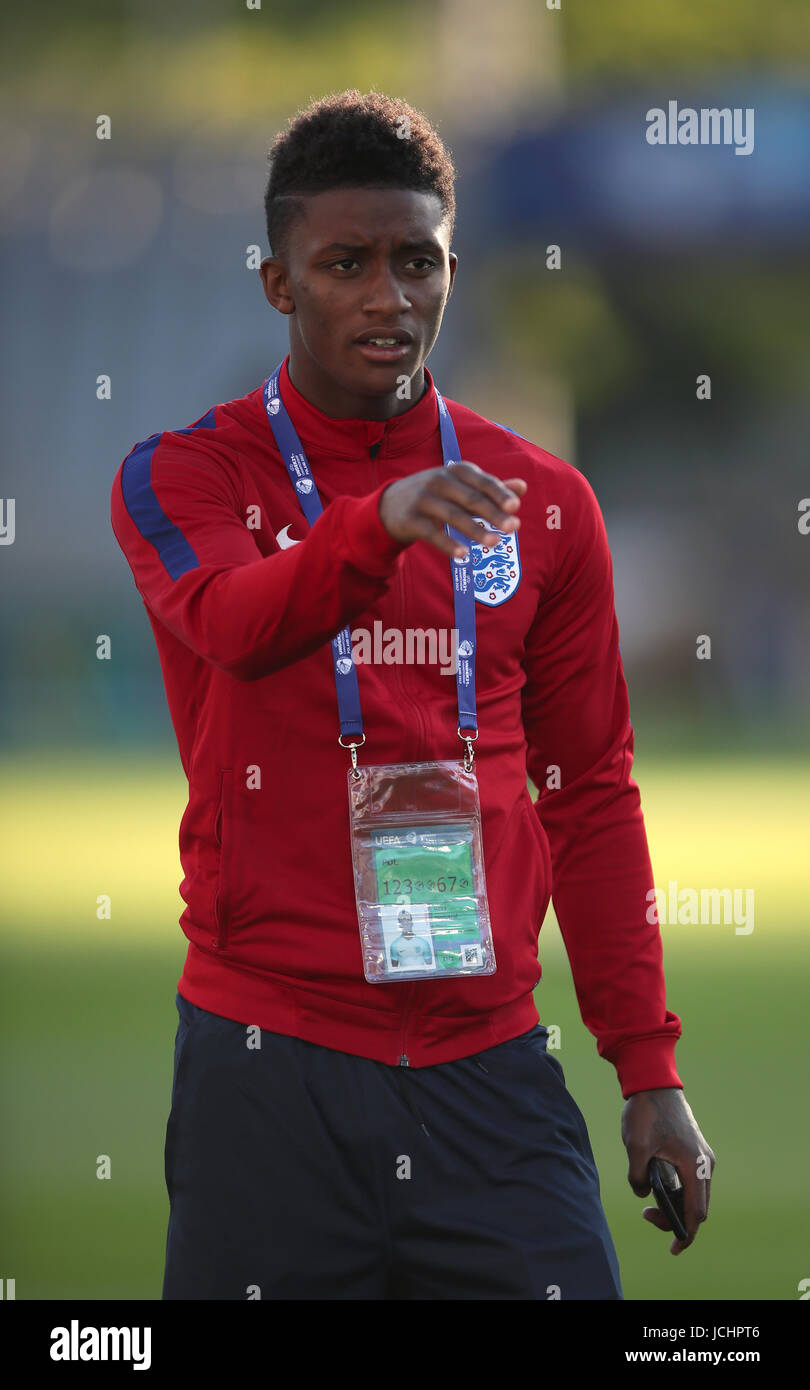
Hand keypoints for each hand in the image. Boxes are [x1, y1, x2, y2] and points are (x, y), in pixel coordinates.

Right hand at [378, 461, 526, 558]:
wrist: (390, 504)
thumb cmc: (436, 495)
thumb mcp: (461, 486)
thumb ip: (491, 488)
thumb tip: (523, 486)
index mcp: (456, 471)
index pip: (482, 481)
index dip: (499, 494)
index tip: (516, 507)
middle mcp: (439, 481)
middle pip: (471, 498)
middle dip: (493, 513)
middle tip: (514, 527)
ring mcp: (423, 499)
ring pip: (453, 515)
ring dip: (475, 529)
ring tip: (494, 543)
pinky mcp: (410, 519)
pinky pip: (432, 533)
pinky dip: (448, 543)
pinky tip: (464, 554)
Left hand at [622, 1088, 715, 1255]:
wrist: (654, 1082)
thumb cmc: (646, 1111)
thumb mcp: (635, 1146)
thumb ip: (637, 1177)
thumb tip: (642, 1194)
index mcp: (694, 1165)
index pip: (696, 1212)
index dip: (685, 1234)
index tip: (673, 1248)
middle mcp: (704, 1163)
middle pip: (698, 1207)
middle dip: (676, 1220)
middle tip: (647, 1215)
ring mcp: (702, 1156)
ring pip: (695, 1194)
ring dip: (677, 1205)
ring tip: (649, 1204)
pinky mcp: (695, 1150)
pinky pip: (692, 1181)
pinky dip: (680, 1192)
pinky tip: (659, 1188)